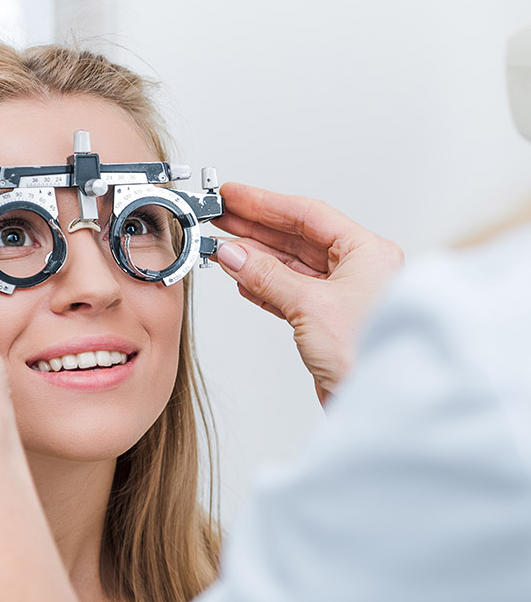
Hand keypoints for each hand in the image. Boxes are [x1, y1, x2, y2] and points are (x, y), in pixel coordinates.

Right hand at [213, 183, 403, 403]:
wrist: (380, 406)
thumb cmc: (368, 356)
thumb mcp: (310, 306)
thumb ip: (267, 276)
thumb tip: (234, 254)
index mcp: (367, 252)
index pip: (308, 214)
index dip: (266, 203)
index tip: (234, 195)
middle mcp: (357, 269)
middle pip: (297, 237)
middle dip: (256, 227)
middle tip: (221, 215)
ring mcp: (342, 296)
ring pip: (290, 266)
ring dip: (256, 257)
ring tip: (223, 246)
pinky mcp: (327, 321)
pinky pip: (289, 292)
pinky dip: (263, 284)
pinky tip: (242, 277)